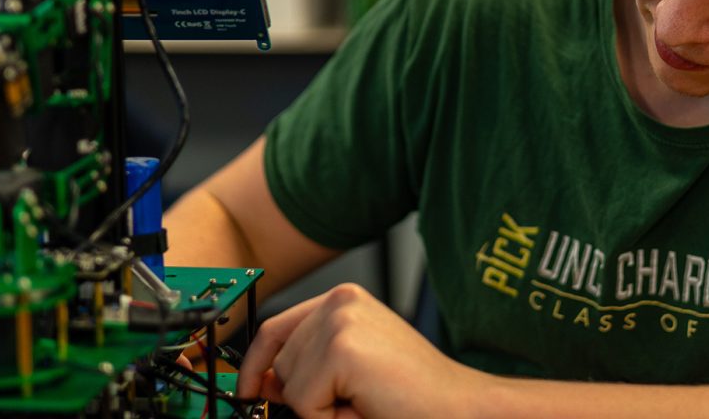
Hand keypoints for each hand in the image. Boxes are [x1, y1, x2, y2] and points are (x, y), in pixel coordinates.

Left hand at [237, 283, 485, 418]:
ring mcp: (341, 321)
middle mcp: (340, 301)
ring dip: (320, 409)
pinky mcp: (343, 348)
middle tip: (356, 401)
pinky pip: (303, 402)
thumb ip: (305, 368)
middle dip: (304, 395)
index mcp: (344, 300)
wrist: (460, 408)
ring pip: (288, 384)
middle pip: (278, 360)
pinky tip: (366, 407)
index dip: (256, 365)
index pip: (275, 328)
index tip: (248, 392)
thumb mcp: (350, 375)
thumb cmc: (414, 396)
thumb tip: (258, 381)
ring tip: (364, 402)